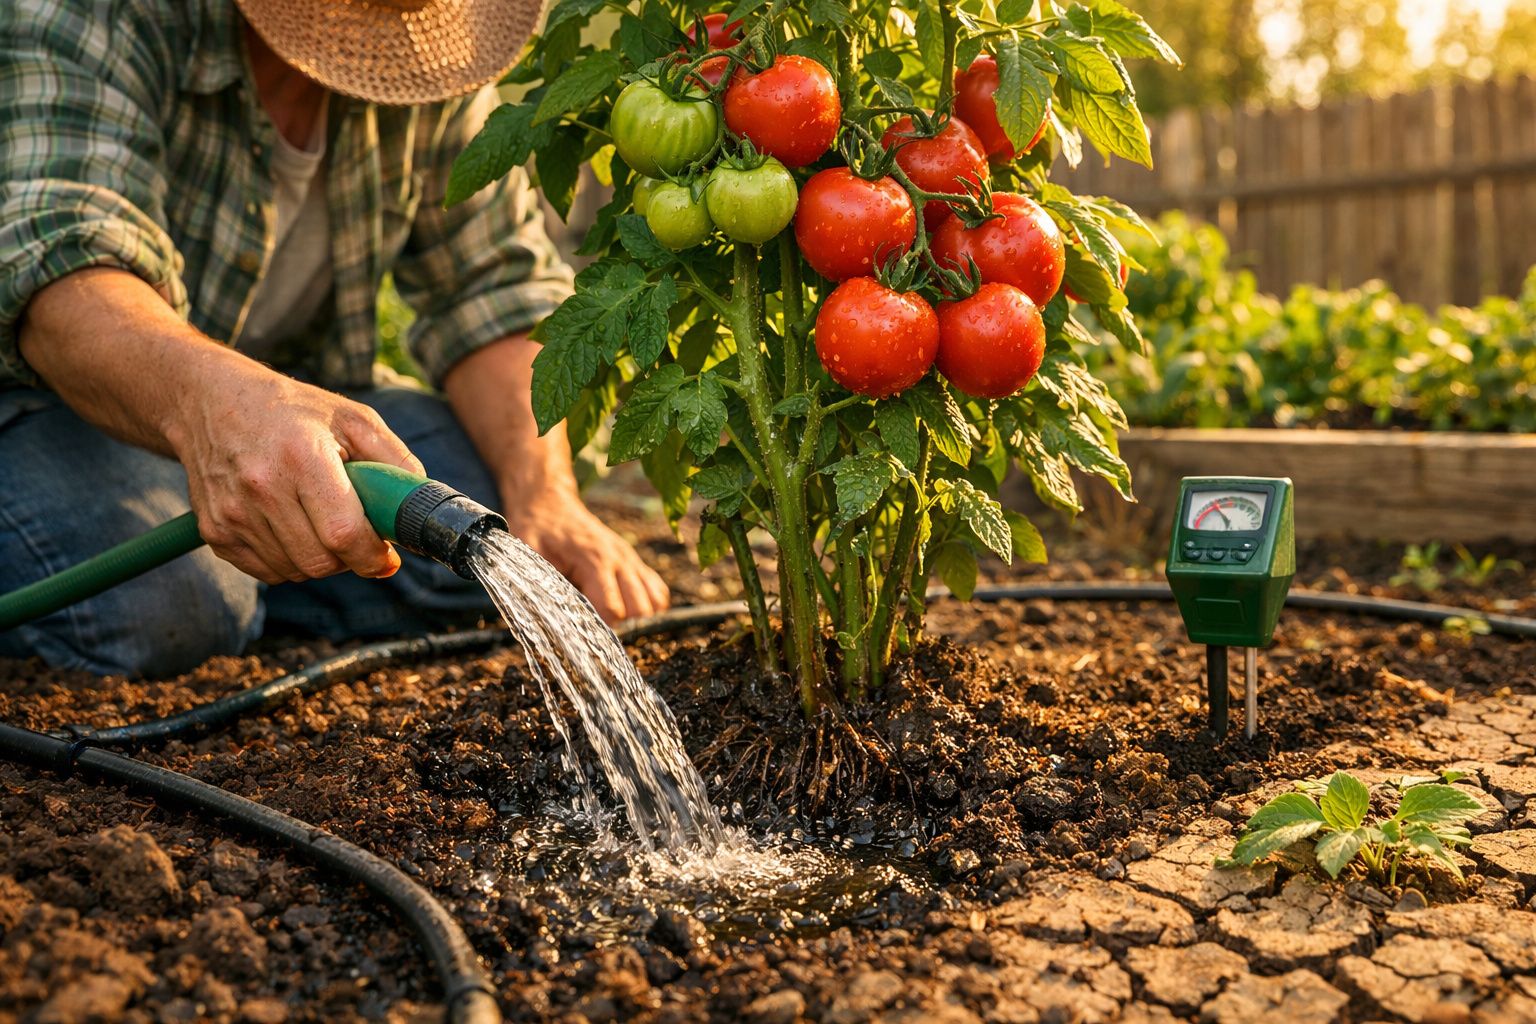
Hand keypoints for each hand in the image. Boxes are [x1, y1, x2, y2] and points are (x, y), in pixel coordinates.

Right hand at [167, 356, 423, 584]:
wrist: (211, 400)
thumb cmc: (294, 410)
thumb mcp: (355, 420)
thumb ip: (397, 464)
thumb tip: (420, 512)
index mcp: (302, 456)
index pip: (343, 534)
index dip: (373, 555)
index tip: (387, 556)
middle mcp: (261, 487)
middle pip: (320, 561)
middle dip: (349, 559)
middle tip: (356, 535)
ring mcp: (231, 512)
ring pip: (296, 571)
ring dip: (320, 559)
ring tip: (320, 522)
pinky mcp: (214, 531)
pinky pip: (267, 572)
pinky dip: (289, 561)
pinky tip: (292, 527)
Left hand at [504, 488, 669, 623]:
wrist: (550, 503)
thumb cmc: (537, 530)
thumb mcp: (529, 554)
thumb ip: (539, 583)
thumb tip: (544, 618)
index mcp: (595, 559)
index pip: (613, 609)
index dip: (599, 628)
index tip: (583, 632)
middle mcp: (620, 558)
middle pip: (641, 609)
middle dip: (623, 627)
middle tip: (597, 628)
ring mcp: (631, 559)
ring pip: (656, 601)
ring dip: (638, 617)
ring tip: (612, 619)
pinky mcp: (635, 561)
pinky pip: (658, 590)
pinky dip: (648, 605)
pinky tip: (625, 609)